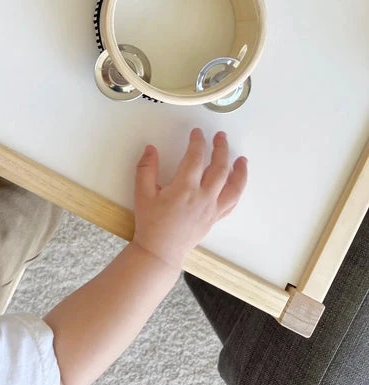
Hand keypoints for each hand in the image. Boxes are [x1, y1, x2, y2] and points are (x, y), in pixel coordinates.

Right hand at [131, 128, 247, 268]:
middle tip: (220, 136)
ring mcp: (212, 209)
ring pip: (233, 186)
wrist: (160, 251)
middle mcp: (203, 197)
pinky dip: (238, 190)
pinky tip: (237, 182)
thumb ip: (146, 168)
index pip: (196, 158)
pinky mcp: (215, 218)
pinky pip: (232, 202)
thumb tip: (151, 149)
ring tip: (242, 159)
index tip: (197, 132)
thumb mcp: (142, 193)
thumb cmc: (150, 223)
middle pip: (220, 168)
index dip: (197, 142)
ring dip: (239, 170)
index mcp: (184, 189)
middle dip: (221, 148)